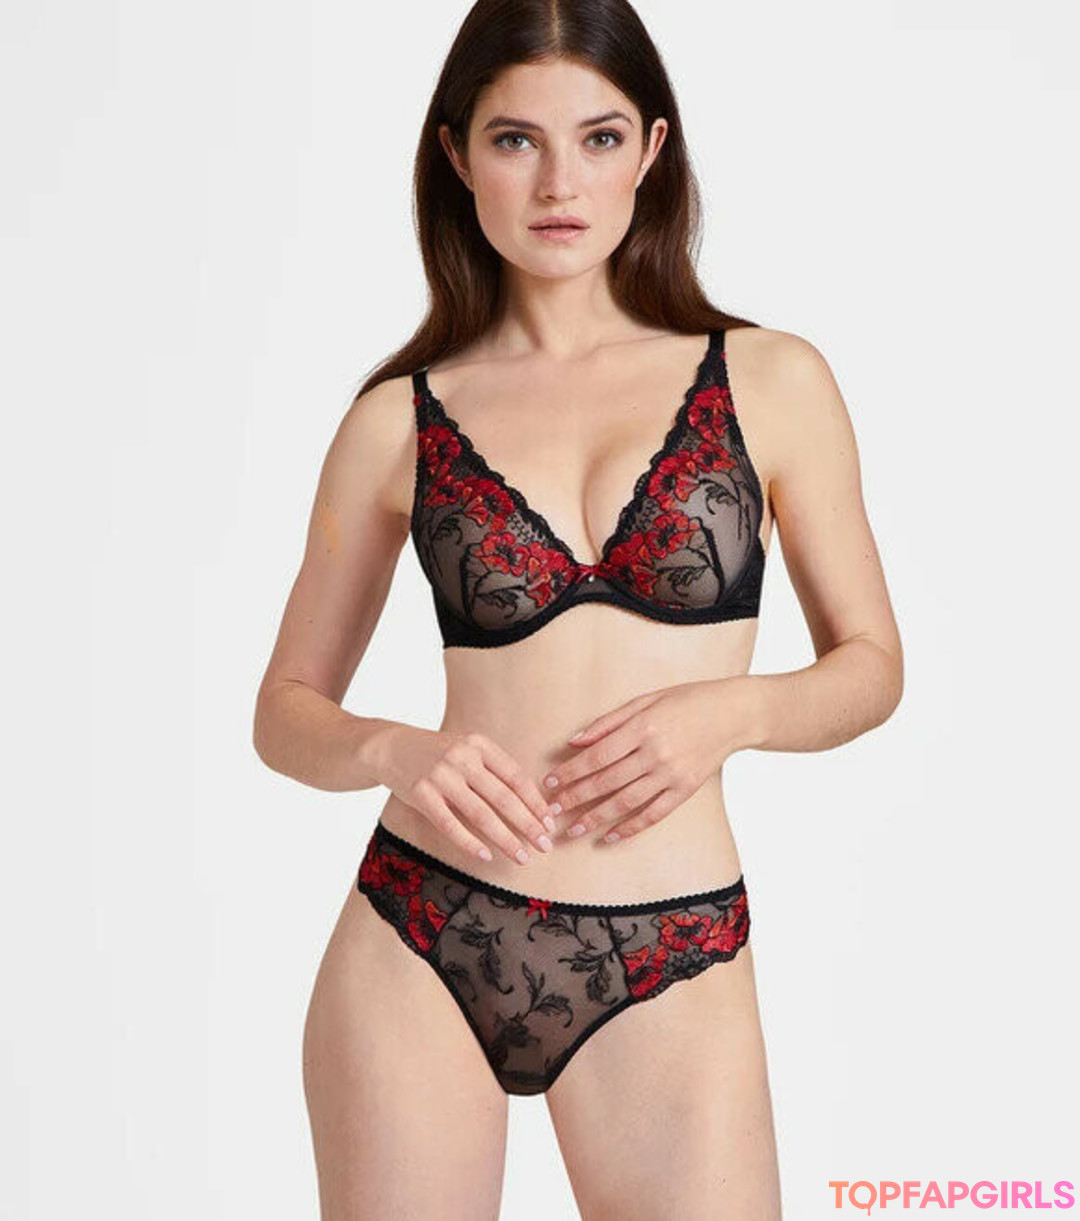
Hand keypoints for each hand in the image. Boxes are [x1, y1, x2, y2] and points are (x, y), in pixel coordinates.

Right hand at [382, 725, 556, 864]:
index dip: (535, 802)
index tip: (550, 822)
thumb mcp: (468, 748)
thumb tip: (532, 803)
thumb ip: (494, 768)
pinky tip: (486, 855)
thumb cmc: (438, 753)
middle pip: (503, 798)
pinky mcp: (421, 794)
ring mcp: (440, 776)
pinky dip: (469, 842)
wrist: (390, 747)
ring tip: (522, 856)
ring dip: (505, 838)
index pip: (516, 777)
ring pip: (481, 814)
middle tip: (545, 846)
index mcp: (479, 744)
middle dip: (528, 824)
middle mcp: (462, 758)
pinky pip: (449, 824)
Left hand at [542, 678, 754, 842]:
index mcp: (642, 728)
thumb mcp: (645, 700)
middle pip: (606, 781)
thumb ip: (608, 722)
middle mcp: (655, 753)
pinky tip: (610, 837)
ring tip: (573, 830)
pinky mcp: (685, 790)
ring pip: (625, 802)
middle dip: (575, 798)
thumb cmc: (686, 701)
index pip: (597, 756)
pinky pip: (653, 814)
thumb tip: (574, 742)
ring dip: (595, 818)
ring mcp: (671, 774)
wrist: (732, 714)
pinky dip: (630, 828)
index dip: (570, 771)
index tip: (549, 782)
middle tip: (551, 811)